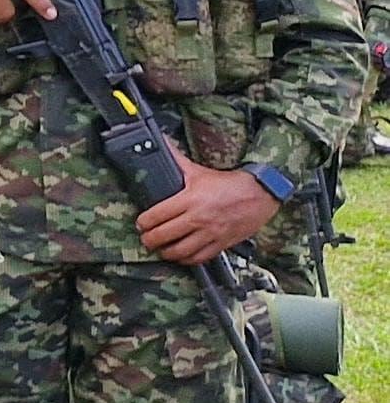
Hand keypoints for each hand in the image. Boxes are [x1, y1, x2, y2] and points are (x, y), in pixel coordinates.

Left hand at [139, 163, 284, 266]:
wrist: (260, 193)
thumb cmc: (227, 183)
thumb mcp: (198, 171)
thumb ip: (176, 160)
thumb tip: (160, 142)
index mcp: (189, 199)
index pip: (156, 216)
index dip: (143, 222)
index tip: (141, 223)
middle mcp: (198, 218)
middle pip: (164, 236)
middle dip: (149, 240)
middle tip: (146, 239)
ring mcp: (210, 233)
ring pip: (180, 251)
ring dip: (166, 253)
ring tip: (160, 249)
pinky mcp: (221, 244)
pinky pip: (199, 258)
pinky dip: (186, 260)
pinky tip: (180, 256)